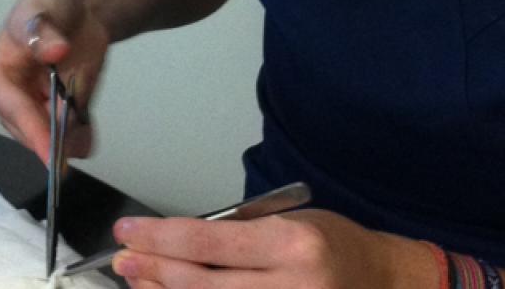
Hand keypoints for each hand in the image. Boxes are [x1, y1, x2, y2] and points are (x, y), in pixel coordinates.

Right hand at [0, 0, 108, 164]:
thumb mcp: (42, 8)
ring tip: (84, 134)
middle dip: (51, 136)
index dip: (29, 126)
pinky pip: (71, 134)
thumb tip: (53, 51)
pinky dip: (81, 138)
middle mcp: (12, 100)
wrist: (82, 6)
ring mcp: (38, 110)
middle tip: (75, 136)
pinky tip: (89, 139)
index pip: (9, 106)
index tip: (48, 147)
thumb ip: (43, 29)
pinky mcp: (63, 113)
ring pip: (50, 137)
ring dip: (67, 141)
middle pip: (29, 130)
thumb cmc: (51, 3)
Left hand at [108, 208, 437, 288]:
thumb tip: (172, 244)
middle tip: (122, 258)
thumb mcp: (289, 221)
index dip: (157, 236)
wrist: (383, 283)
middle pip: (197, 284)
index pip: (205, 241)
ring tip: (138, 280)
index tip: (126, 229)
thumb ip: (235, 236)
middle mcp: (290, 287)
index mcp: (291, 244)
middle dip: (151, 270)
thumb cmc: (334, 244)